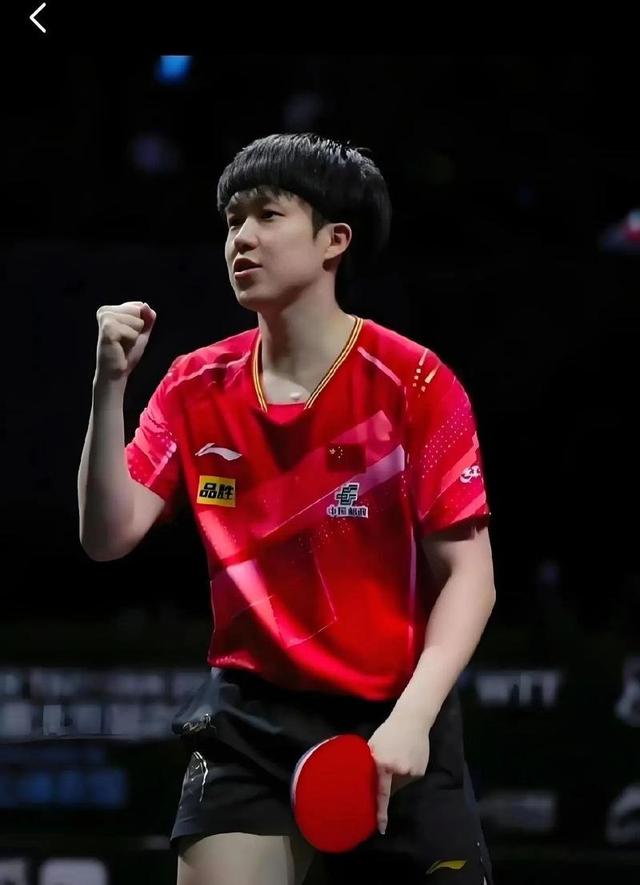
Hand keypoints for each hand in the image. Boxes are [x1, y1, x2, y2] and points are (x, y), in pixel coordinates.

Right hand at [95, 301, 155, 380]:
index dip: (139, 324)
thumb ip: (147, 318)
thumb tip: (146, 305)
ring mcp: (105, 318)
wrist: (115, 373)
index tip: (127, 335)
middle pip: (138, 311)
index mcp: (110, 309)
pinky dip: (132, 341)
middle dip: (137, 329)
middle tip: (124, 341)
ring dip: (134, 336)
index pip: (139, 306)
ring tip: (122, 344)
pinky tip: (120, 347)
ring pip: (137, 321)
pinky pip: (133, 332)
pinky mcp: (108, 329)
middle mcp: (105, 311)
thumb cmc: (126, 353)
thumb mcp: (141, 333)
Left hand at [368, 713, 429, 834]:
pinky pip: (410, 778)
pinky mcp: (421, 771)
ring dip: (398, 777)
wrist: (412, 720)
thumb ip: (371, 765)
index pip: (381, 793)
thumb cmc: (388, 732)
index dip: (380, 812)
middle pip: (390, 788)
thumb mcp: (373, 746)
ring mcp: (412, 772)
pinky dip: (407, 772)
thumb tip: (366, 783)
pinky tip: (407, 757)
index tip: (381, 828)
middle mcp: (399, 770)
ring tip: (399, 756)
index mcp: (383, 764)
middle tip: (388, 765)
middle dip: (387, 783)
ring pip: (401, 783)